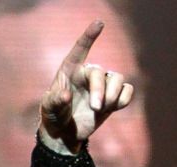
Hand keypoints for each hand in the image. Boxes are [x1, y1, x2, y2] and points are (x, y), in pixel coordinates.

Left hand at [39, 20, 134, 153]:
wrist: (65, 133)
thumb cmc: (54, 115)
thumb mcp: (49, 108)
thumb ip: (55, 101)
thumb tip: (66, 95)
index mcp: (70, 70)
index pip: (80, 49)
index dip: (90, 36)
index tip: (99, 23)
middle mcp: (88, 73)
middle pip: (100, 73)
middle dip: (100, 90)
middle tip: (95, 108)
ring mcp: (102, 84)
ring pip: (118, 79)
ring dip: (113, 95)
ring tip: (101, 109)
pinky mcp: (113, 97)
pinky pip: (127, 90)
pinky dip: (124, 99)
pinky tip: (114, 108)